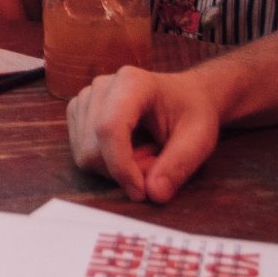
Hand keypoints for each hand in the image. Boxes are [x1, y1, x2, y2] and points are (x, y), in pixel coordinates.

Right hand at [66, 65, 223, 203]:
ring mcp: (86, 98)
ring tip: (146, 155)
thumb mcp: (199, 139)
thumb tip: (153, 194)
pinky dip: (106, 165)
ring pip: (85, 154)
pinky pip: (82, 153)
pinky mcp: (79, 113)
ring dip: (116, 169)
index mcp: (132, 83)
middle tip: (157, 166)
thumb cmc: (192, 113)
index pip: (109, 128)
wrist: (185, 95)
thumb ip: (177, 166)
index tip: (142, 192)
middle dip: (124, 171)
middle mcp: (102, 86)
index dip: (121, 166)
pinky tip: (130, 152)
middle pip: (94, 147)